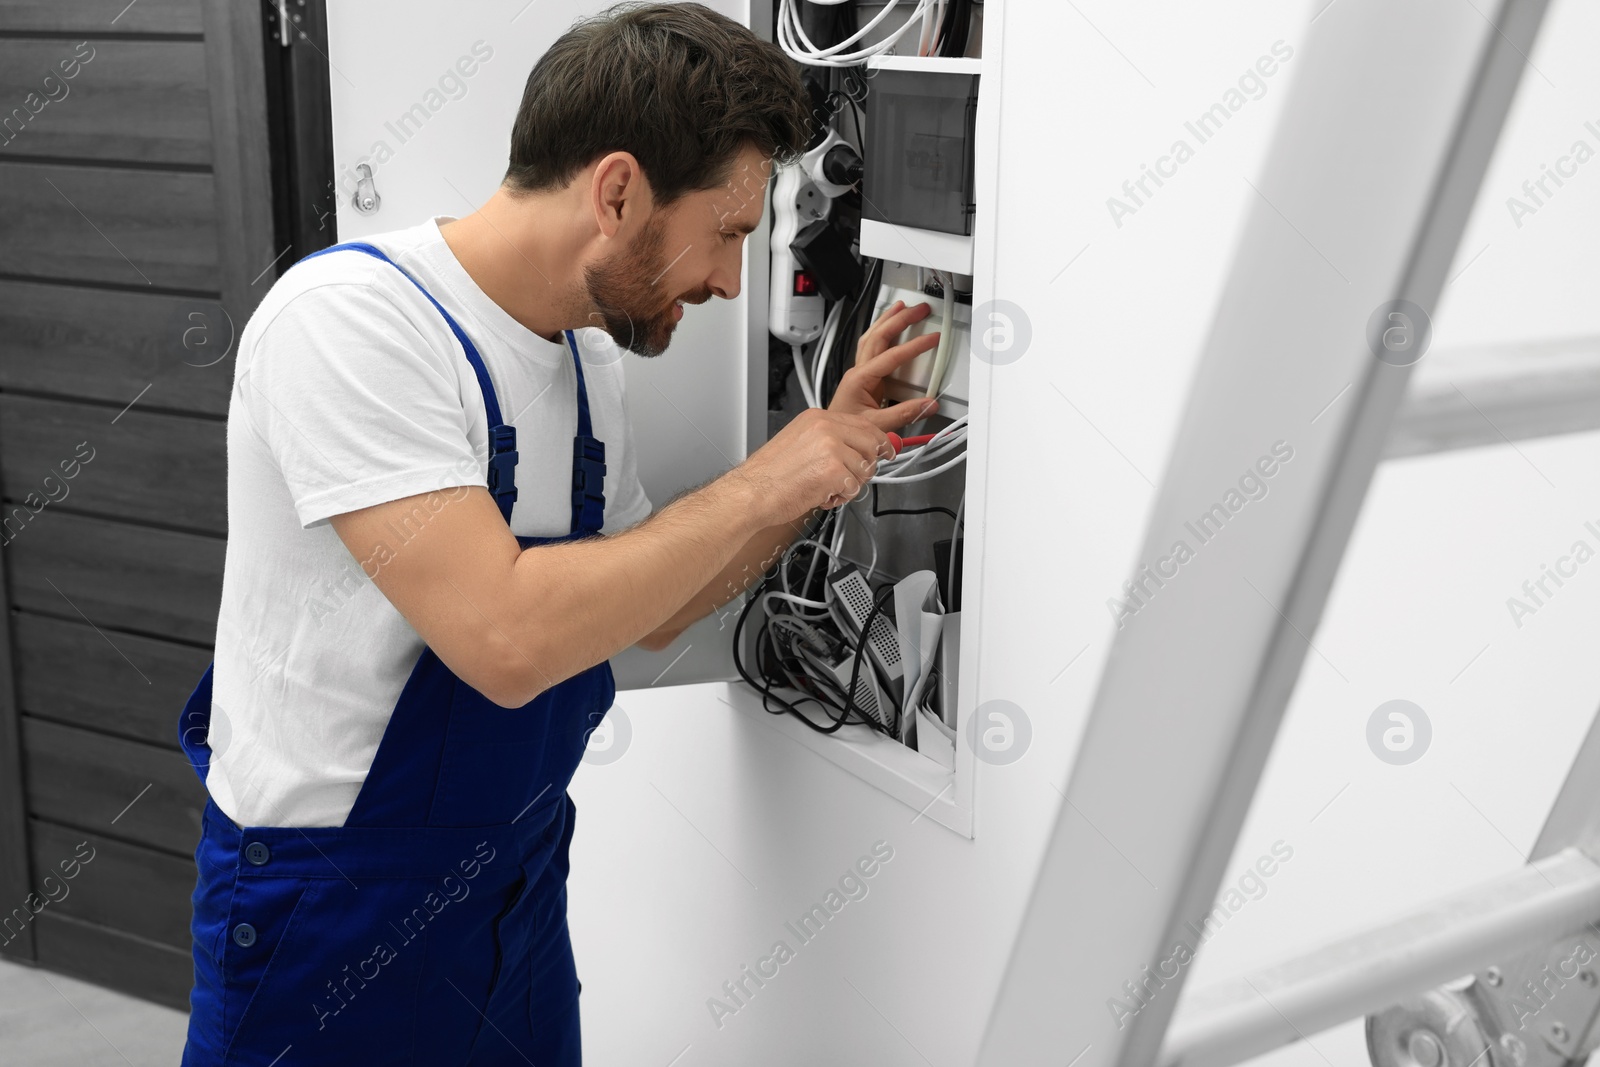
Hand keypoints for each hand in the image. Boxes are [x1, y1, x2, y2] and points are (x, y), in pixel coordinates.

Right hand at [734, 408, 892, 524]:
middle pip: (871, 444)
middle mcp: (826, 428)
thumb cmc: (769, 475)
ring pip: (864, 469)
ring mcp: (831, 447)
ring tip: (823, 488)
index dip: (879, 440)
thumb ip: (830, 440)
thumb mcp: (799, 442)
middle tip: (848, 479)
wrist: (750, 493)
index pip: (863, 423)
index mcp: (817, 418)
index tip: (887, 450)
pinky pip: (854, 488)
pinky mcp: (833, 470)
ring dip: (849, 485)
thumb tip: (858, 449)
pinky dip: (840, 497)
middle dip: (866, 466)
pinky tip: (820, 495)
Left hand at [828, 299, 941, 430]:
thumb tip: (928, 404)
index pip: (892, 356)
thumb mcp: (877, 425)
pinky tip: (889, 328)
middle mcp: (858, 371)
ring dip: (887, 320)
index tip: (931, 338)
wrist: (833, 436)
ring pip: (872, 337)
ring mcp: (859, 373)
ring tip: (901, 308)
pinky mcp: (863, 378)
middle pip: (878, 336)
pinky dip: (882, 333)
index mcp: (860, 379)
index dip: (914, 346)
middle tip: (919, 309)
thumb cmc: (845, 430)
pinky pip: (872, 348)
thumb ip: (904, 414)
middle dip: (899, 319)